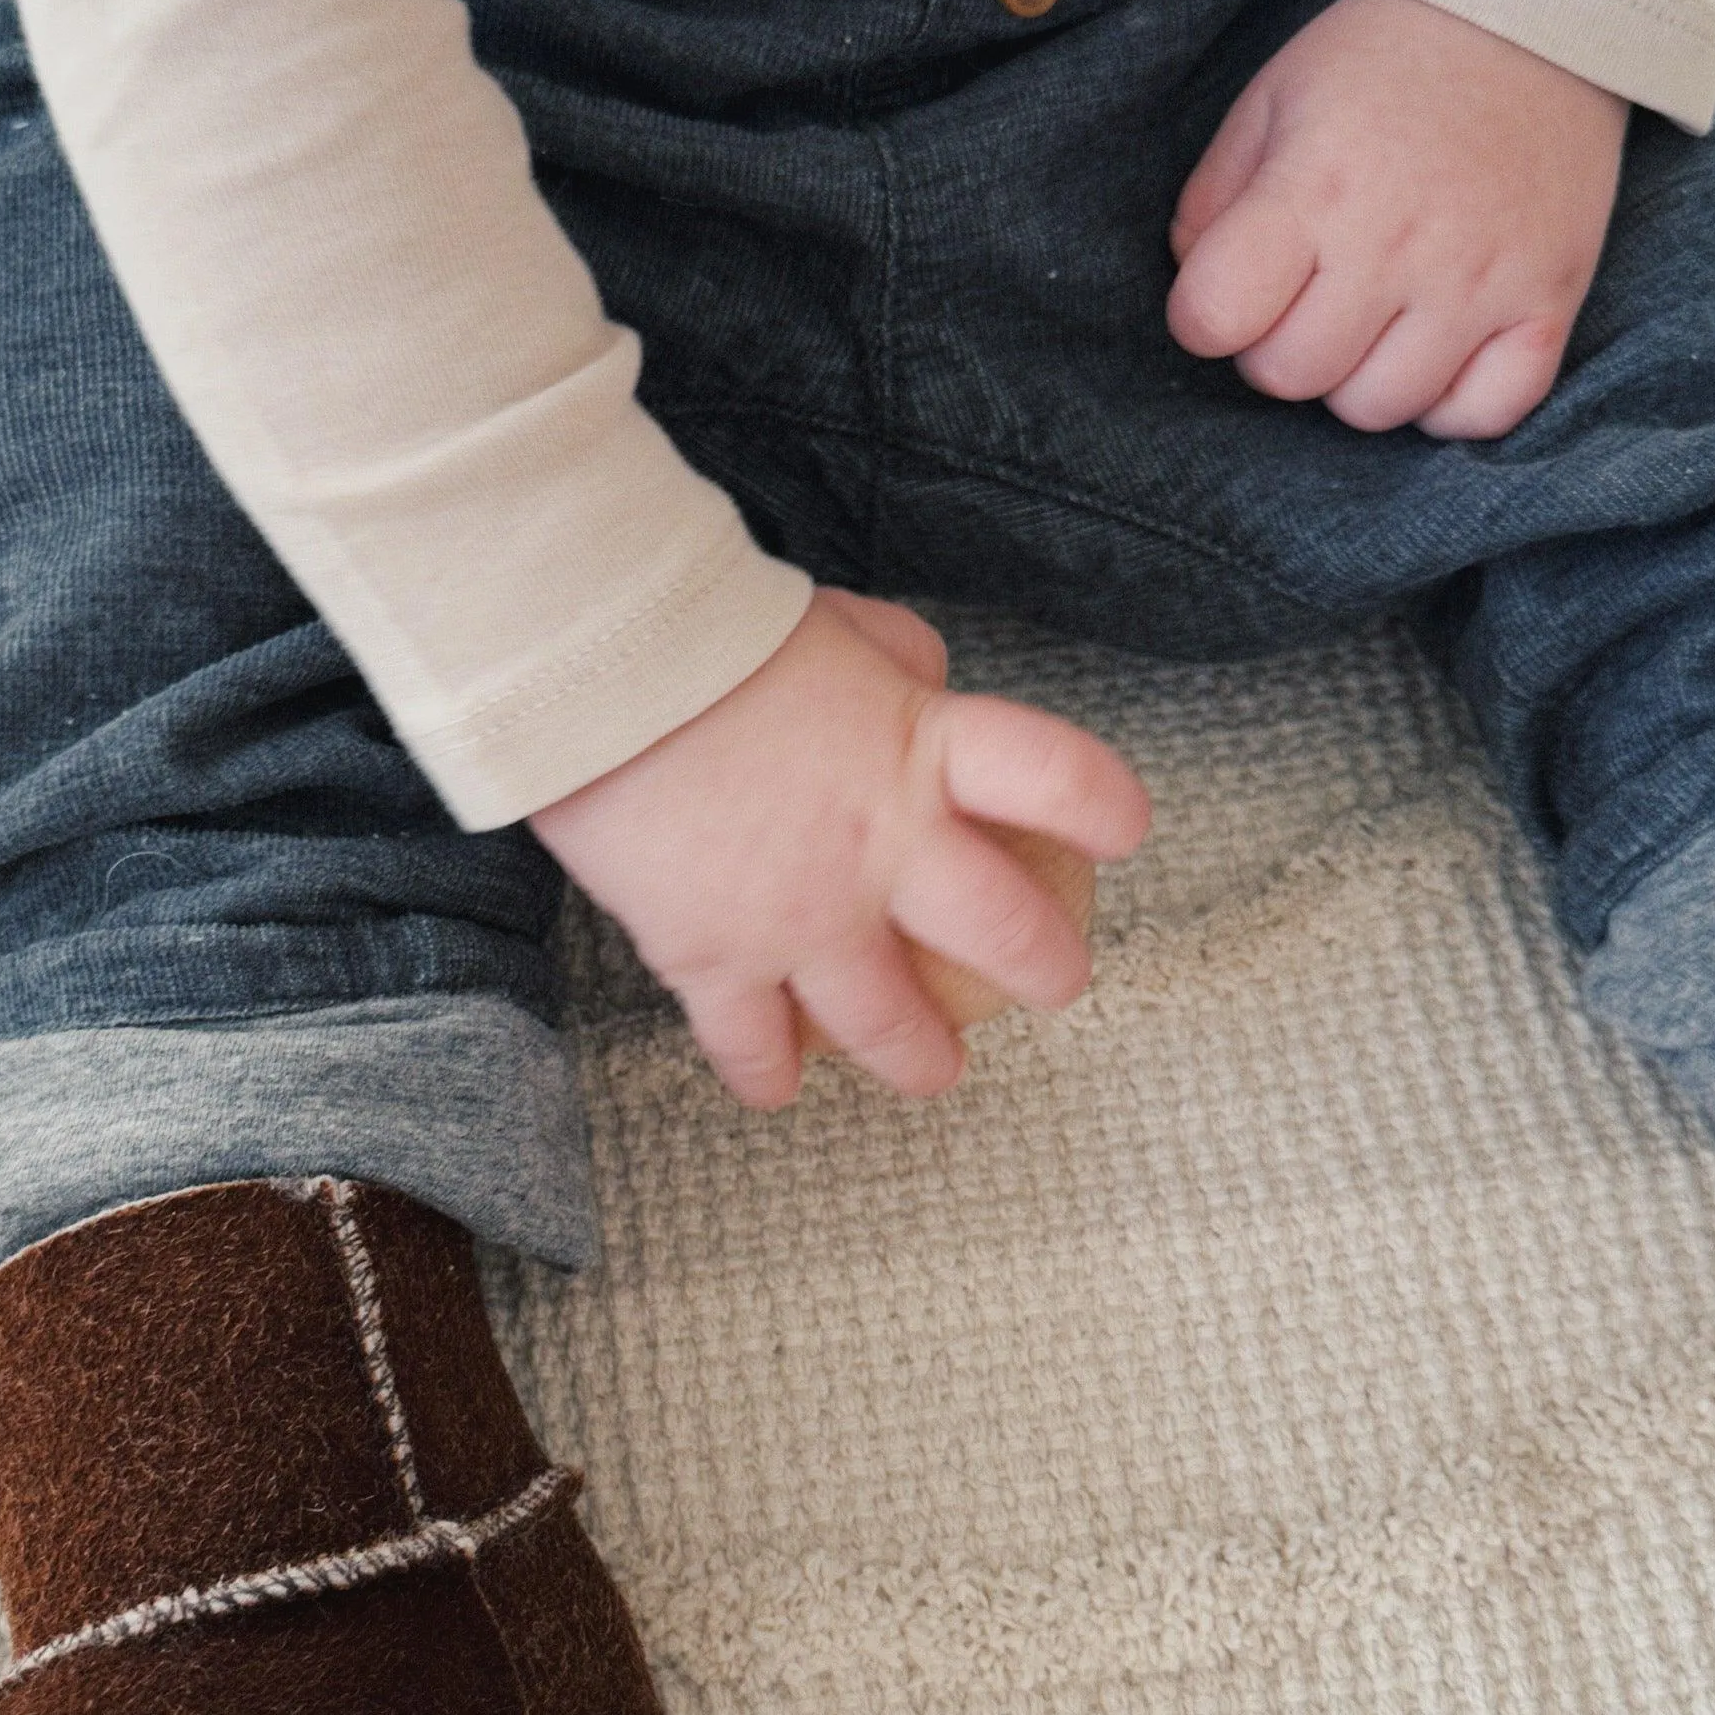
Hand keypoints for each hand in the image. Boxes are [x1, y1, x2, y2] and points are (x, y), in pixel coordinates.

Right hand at [527, 589, 1150, 1108]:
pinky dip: (768, 1075)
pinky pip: (754, 1048)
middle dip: (1047, 970)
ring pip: (892, 1027)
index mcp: (923, 749)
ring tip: (935, 1073)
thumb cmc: (708, 633)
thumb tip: (926, 683)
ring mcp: (803, 918)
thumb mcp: (834, 625)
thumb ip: (898, 663)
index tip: (1122, 832)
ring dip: (923, 1060)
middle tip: (1056, 985)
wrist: (592, 674)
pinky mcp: (715, 959)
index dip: (1104, 808)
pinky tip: (777, 1089)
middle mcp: (885, 848)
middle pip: (1007, 934)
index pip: (1059, 781)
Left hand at [1166, 0, 1627, 439]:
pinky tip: (1437, 346)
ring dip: (1359, 376)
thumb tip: (1198, 297)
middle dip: (1279, 347)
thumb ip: (1212, 203)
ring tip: (1375, 313)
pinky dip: (1450, 401)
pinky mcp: (1549, 302)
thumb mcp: (1272, 101)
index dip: (1205, 315)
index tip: (1231, 287)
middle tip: (1309, 293)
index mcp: (1314, 187)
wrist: (1532, 17)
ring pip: (1379, 408)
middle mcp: (1397, 243)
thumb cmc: (1383, 63)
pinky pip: (1481, 415)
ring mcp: (1480, 281)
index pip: (1215, 318)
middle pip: (1292, 376)